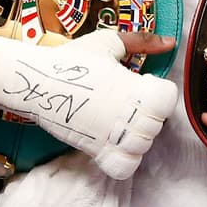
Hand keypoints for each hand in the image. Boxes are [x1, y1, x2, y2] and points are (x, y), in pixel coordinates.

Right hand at [0, 27, 177, 178]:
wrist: (35, 82)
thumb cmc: (71, 60)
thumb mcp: (108, 43)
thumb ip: (141, 41)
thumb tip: (170, 43)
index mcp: (131, 86)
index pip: (167, 100)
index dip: (158, 92)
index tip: (142, 85)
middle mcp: (124, 114)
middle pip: (158, 124)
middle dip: (148, 114)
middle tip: (128, 103)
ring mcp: (109, 135)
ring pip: (144, 145)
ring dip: (138, 135)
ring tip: (120, 120)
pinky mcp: (95, 149)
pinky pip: (125, 165)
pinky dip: (127, 157)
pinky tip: (115, 140)